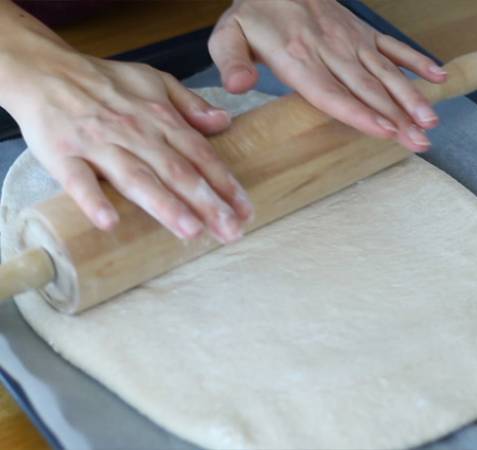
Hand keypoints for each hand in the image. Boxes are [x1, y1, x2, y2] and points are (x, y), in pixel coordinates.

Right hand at [2, 39, 252, 242]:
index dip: (225, 183)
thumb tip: (224, 121)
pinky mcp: (64, 156)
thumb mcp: (156, 82)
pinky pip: (78, 181)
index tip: (245, 210)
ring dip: (165, 205)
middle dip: (207, 203)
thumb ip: (190, 105)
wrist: (46, 71)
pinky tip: (110, 223)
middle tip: (231, 231)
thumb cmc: (106, 82)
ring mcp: (99, 145)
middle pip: (177, 172)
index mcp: (160, 119)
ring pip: (137, 178)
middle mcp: (136, 134)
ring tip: (191, 231)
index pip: (201, 155)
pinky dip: (93, 200)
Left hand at [209, 0, 446, 151]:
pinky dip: (416, 61)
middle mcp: (331, 50)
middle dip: (396, 117)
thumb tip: (238, 85)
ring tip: (431, 121)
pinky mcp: (362, 33)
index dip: (360, 113)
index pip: (332, 92)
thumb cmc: (253, 16)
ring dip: (411, 96)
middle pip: (367, 89)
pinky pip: (393, 46)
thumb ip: (229, 61)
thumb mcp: (226, 35)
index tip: (386, 131)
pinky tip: (439, 77)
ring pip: (385, 71)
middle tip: (420, 142)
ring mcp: (351, 41)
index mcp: (298, 58)